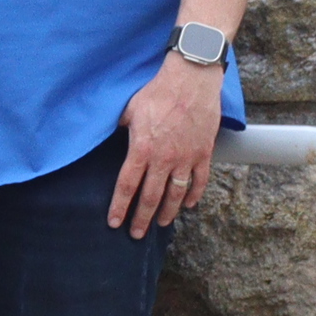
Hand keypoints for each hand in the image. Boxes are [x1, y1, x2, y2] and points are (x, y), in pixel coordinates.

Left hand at [110, 55, 222, 236]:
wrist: (191, 82)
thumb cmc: (157, 92)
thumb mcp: (129, 109)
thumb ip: (121, 129)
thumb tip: (112, 136)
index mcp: (141, 149)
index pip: (127, 185)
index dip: (120, 206)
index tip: (114, 222)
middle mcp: (163, 159)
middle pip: (150, 197)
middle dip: (141, 218)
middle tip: (136, 234)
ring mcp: (186, 158)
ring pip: (175, 194)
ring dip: (167, 212)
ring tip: (160, 224)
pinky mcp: (203, 154)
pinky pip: (199, 181)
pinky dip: (193, 195)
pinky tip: (188, 205)